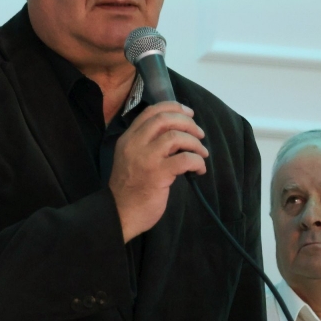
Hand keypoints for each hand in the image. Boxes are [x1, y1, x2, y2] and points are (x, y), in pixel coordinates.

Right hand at [109, 102, 207, 241]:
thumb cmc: (129, 188)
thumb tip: (176, 133)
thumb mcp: (130, 158)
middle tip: (199, 134)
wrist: (120, 213)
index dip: (173, 107)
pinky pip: (185, 159)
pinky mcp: (158, 174)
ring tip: (201, 153)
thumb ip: (146, 143)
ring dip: (195, 143)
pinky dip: (198, 161)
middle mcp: (135, 144)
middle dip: (188, 123)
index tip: (189, 114)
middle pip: (165, 119)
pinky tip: (199, 170)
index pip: (151, 111)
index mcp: (128, 138)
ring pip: (176, 136)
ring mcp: (146, 158)